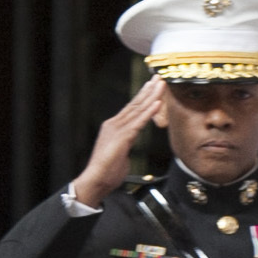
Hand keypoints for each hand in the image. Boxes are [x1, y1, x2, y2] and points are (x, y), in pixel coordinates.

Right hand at [69, 78, 166, 207]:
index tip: (152, 86)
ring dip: (151, 96)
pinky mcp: (122, 137)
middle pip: (135, 104)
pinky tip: (157, 103)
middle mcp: (115, 124)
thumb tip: (130, 143)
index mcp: (114, 127)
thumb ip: (126, 143)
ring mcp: (118, 129)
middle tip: (158, 77)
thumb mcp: (120, 153)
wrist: (96, 180)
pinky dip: (149, 112)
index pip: (131, 108)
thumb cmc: (108, 171)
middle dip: (148, 90)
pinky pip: (139, 122)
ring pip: (138, 109)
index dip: (143, 96)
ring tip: (160, 84)